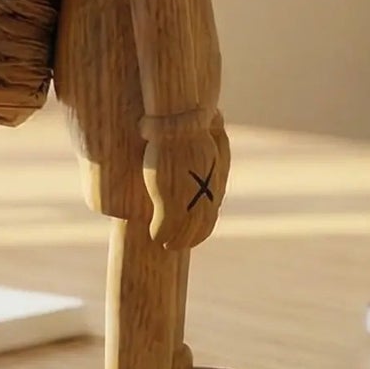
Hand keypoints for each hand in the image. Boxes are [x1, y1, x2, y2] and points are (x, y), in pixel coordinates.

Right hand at [143, 117, 229, 249]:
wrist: (178, 124)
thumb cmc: (190, 124)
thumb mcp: (206, 132)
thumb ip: (206, 137)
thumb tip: (211, 124)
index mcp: (215, 180)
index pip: (212, 208)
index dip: (203, 222)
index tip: (195, 230)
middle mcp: (206, 195)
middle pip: (200, 225)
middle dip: (190, 237)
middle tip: (177, 243)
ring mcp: (189, 201)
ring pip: (184, 231)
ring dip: (174, 241)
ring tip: (164, 244)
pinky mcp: (169, 203)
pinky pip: (165, 228)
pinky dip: (160, 235)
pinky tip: (154, 238)